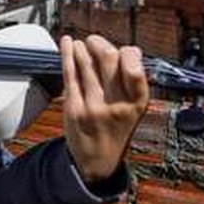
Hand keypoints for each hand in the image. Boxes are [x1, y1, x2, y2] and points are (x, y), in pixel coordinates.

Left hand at [60, 35, 148, 183]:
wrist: (97, 162)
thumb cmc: (116, 129)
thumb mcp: (134, 110)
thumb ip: (133, 83)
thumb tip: (132, 51)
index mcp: (137, 104)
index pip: (134, 69)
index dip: (128, 53)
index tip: (121, 50)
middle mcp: (116, 105)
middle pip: (108, 61)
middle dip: (100, 44)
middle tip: (94, 41)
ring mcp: (93, 107)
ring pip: (87, 65)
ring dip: (83, 49)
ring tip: (81, 44)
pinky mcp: (73, 109)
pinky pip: (70, 75)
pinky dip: (67, 55)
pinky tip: (66, 43)